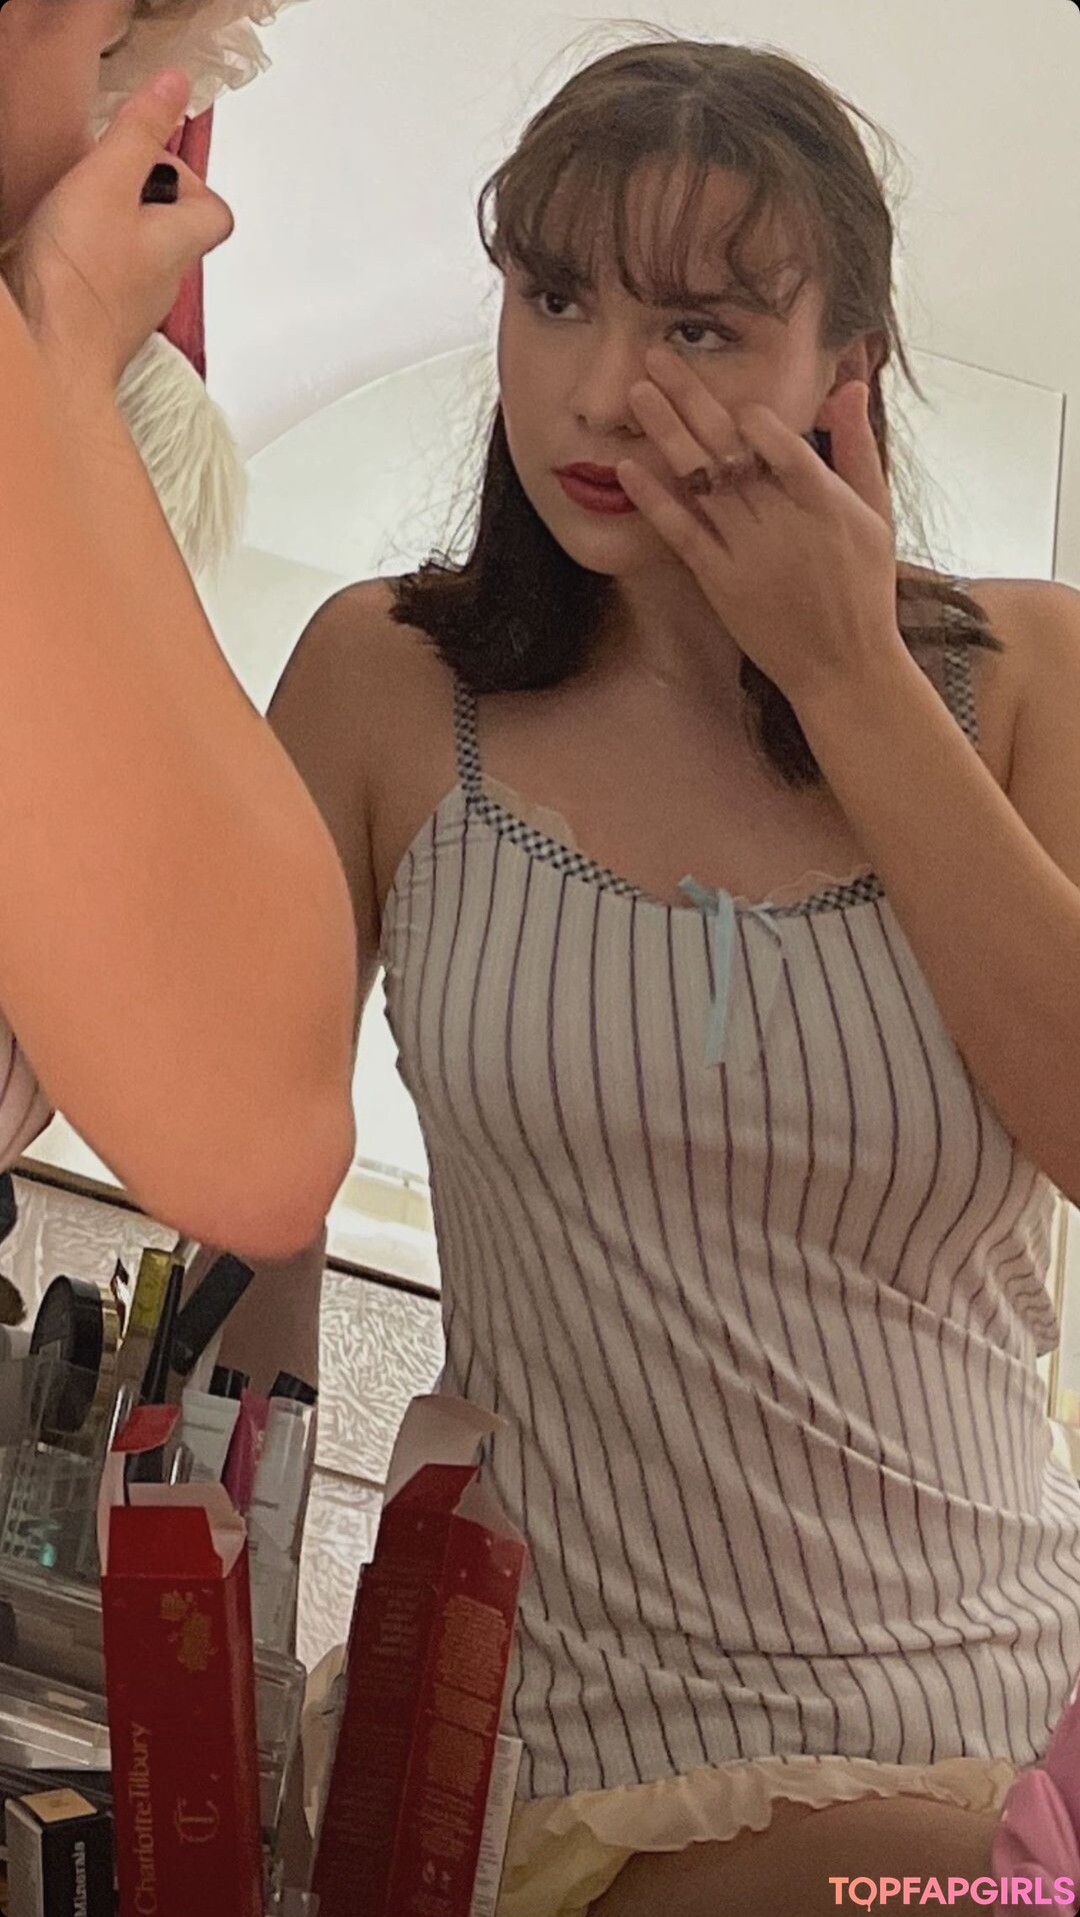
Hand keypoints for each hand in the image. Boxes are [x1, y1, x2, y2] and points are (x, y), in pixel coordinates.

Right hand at [8, 71, 232, 395]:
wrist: (47, 349)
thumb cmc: (79, 278)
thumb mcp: (108, 180)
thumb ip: (141, 131)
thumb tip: (175, 87)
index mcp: (180, 243)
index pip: (216, 212)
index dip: (193, 179)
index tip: (156, 159)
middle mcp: (164, 281)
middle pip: (174, 231)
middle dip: (145, 197)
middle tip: (107, 179)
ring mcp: (133, 308)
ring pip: (138, 256)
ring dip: (115, 229)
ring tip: (78, 213)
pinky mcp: (100, 323)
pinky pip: (106, 282)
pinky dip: (91, 261)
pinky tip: (60, 251)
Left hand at [617, 350, 905, 713]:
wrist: (844, 667)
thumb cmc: (864, 590)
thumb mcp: (876, 515)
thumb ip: (858, 448)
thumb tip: (846, 387)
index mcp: (825, 503)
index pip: (785, 448)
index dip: (756, 420)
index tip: (733, 393)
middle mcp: (783, 523)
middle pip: (730, 451)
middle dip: (693, 399)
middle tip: (658, 357)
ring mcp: (747, 553)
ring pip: (701, 482)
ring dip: (666, 433)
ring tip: (638, 392)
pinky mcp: (720, 581)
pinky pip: (681, 533)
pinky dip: (655, 499)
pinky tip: (630, 467)